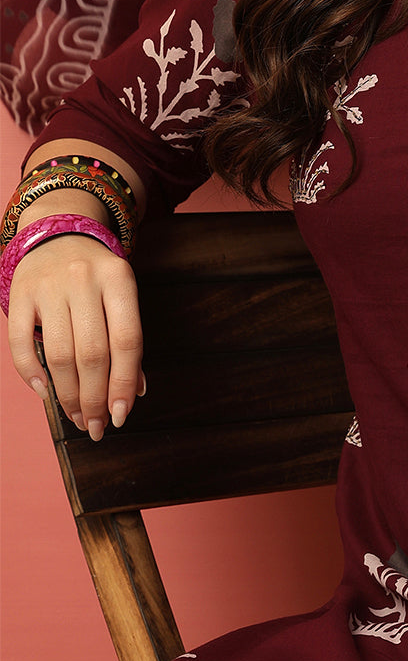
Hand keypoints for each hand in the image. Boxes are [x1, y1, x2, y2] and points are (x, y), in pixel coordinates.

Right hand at [7, 233, 143, 440]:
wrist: (59, 234)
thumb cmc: (98, 277)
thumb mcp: (122, 296)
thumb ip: (128, 339)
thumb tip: (134, 391)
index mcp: (119, 279)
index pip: (127, 340)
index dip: (124, 383)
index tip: (122, 415)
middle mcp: (85, 280)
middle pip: (92, 353)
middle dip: (95, 398)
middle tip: (96, 426)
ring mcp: (49, 286)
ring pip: (59, 354)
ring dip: (68, 394)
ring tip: (77, 417)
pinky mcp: (20, 294)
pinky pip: (20, 343)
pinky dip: (31, 373)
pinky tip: (45, 392)